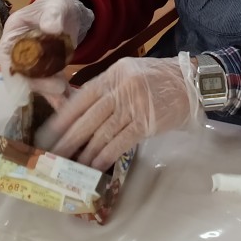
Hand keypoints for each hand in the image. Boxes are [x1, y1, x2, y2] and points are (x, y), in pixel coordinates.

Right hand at [0, 0, 93, 107]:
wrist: (68, 13)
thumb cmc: (54, 7)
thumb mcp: (54, 7)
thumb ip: (52, 16)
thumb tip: (51, 28)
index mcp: (11, 38)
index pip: (7, 59)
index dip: (16, 72)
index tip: (31, 80)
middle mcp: (18, 56)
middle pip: (22, 77)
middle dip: (39, 85)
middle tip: (59, 88)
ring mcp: (33, 67)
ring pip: (38, 85)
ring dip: (51, 94)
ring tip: (66, 101)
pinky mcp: (48, 73)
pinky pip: (52, 87)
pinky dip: (61, 96)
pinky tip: (70, 102)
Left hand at [34, 54, 199, 171]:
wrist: (192, 82)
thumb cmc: (159, 79)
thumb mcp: (129, 73)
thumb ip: (108, 88)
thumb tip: (80, 112)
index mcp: (114, 73)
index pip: (82, 96)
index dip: (63, 117)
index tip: (47, 133)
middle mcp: (122, 87)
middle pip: (88, 117)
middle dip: (68, 139)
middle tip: (51, 156)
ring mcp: (135, 105)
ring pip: (102, 132)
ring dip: (84, 153)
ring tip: (69, 167)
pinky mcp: (147, 123)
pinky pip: (120, 142)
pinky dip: (105, 156)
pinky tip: (93, 167)